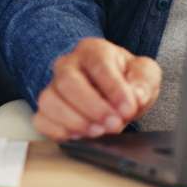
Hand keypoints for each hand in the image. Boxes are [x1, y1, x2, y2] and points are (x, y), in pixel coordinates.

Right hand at [33, 38, 160, 140]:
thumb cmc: (126, 79)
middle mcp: (68, 65)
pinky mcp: (47, 110)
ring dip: (75, 121)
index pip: (98, 63)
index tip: (128, 108)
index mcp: (93, 50)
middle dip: (92, 107)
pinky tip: (79, 137)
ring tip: (98, 132)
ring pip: (50, 101)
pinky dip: (58, 132)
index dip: (113, 88)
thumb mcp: (145, 74)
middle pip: (68, 81)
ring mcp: (54, 87)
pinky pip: (41, 120)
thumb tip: (136, 96)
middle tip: (114, 124)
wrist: (113, 91)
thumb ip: (143, 81)